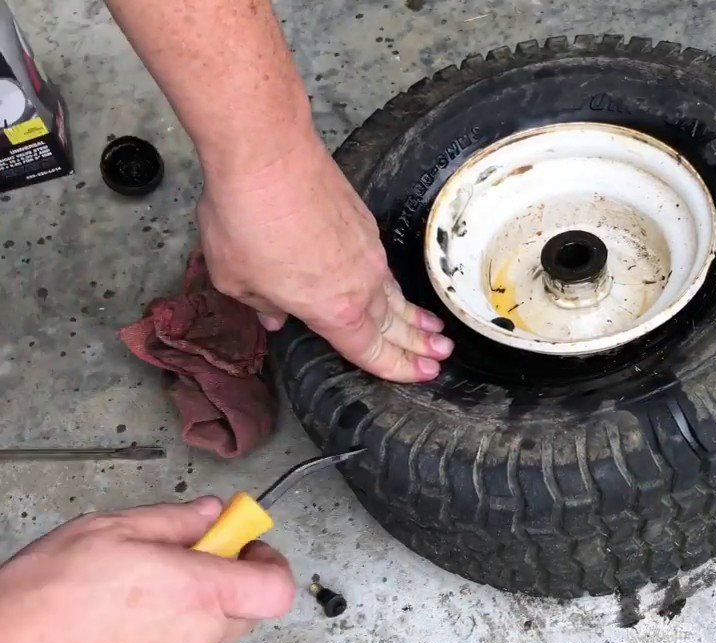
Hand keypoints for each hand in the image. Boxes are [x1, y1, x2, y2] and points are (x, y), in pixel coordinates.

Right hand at [0, 498, 295, 642]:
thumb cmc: (41, 605)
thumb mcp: (107, 532)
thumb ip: (171, 521)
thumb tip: (208, 514)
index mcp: (198, 594)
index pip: (276, 586)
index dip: (268, 561)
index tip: (243, 543)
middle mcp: (197, 641)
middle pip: (245, 610)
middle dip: (225, 582)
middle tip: (183, 561)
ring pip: (207, 638)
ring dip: (188, 613)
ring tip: (133, 596)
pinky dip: (162, 642)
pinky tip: (118, 628)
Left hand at [197, 134, 452, 382]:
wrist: (269, 155)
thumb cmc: (247, 218)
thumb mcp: (234, 277)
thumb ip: (260, 305)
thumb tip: (274, 316)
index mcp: (333, 310)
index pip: (371, 350)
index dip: (397, 367)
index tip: (421, 374)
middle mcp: (361, 284)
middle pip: (394, 324)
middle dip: (418, 344)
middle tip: (440, 356)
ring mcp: (367, 251)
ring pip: (394, 294)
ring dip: (414, 315)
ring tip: (435, 329)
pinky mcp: (364, 223)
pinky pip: (383, 266)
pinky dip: (392, 284)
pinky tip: (392, 287)